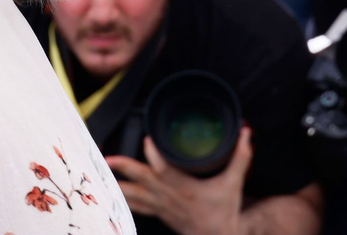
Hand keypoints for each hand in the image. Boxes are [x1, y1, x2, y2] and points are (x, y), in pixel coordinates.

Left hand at [104, 129, 252, 234]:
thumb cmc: (224, 210)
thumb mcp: (234, 182)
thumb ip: (240, 156)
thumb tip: (246, 133)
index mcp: (185, 188)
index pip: (166, 170)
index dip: (155, 155)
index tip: (147, 139)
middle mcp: (169, 197)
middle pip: (143, 181)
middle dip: (125, 168)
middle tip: (109, 158)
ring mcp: (161, 207)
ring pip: (134, 195)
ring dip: (117, 184)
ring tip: (101, 174)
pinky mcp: (158, 213)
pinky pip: (136, 206)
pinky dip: (123, 199)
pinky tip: (110, 194)